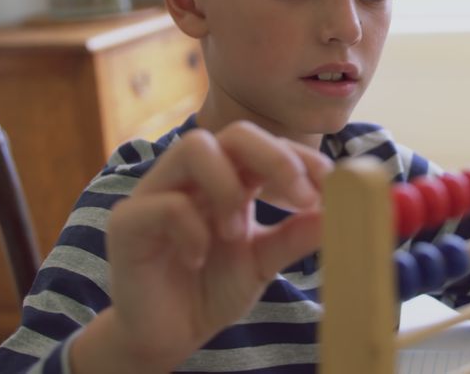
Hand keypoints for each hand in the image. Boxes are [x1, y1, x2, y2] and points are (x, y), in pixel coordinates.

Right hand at [71, 121, 331, 373]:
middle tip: (301, 198)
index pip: (267, 145)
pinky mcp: (128, 221)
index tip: (330, 186)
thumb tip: (340, 211)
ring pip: (194, 147)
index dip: (300, 158)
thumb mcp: (264, 262)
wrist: (165, 336)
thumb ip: (296, 236)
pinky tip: (197, 259)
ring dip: (227, 187)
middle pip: (234, 132)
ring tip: (236, 232)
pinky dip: (192, 229)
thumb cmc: (210, 289)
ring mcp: (158, 192)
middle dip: (275, 158)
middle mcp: (194, 176)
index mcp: (229, 178)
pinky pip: (164, 204)